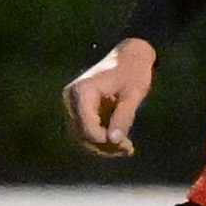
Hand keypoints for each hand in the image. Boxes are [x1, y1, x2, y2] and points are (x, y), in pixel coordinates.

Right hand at [60, 40, 156, 158]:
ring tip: (127, 148)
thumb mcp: (133, 94)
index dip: (104, 141)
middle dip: (105, 146)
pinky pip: (86, 129)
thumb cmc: (133, 71)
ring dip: (103, 145)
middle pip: (82, 134)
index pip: (87, 126)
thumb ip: (123, 117)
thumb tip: (113, 141)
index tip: (126, 145)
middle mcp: (71, 97)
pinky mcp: (78, 108)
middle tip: (128, 149)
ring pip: (82, 135)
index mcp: (83, 91)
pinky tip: (121, 143)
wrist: (130, 55)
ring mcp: (72, 103)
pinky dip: (102, 137)